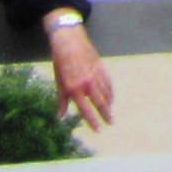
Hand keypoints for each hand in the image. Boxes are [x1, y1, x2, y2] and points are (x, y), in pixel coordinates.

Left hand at [49, 19, 115, 134]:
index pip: (86, 110)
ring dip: (109, 103)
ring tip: (111, 112)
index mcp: (74, 89)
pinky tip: (111, 97)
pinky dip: (110, 91)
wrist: (69, 41)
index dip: (93, 121)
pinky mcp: (100, 67)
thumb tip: (60, 116)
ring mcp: (95, 75)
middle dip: (106, 114)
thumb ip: (62, 100)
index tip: (98, 130)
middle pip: (100, 103)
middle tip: (111, 123)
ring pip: (106, 93)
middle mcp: (87, 83)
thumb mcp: (59, 82)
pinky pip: (108, 82)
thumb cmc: (61, 62)